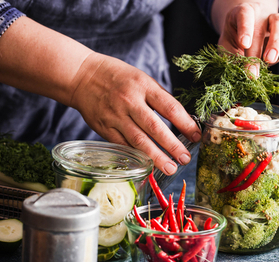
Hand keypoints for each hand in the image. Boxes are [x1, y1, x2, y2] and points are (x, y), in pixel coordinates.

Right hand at [0, 17, 199, 175]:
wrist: (81, 76)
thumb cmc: (117, 77)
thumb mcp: (141, 79)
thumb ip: (158, 98)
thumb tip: (181, 119)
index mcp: (143, 86)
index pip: (169, 107)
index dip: (185, 123)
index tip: (196, 136)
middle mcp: (129, 101)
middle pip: (154, 127)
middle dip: (172, 145)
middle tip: (185, 159)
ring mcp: (115, 116)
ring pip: (138, 140)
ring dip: (156, 157)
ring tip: (170, 168)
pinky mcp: (104, 128)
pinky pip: (123, 145)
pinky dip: (136, 156)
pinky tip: (148, 165)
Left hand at [213, 1, 278, 73]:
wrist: (247, 31)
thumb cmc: (236, 39)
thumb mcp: (228, 46)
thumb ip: (231, 57)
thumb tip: (236, 75)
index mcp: (242, 14)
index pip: (245, 15)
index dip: (245, 29)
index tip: (244, 44)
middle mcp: (261, 15)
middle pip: (264, 25)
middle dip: (260, 48)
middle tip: (256, 66)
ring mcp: (276, 20)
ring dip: (277, 43)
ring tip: (270, 60)